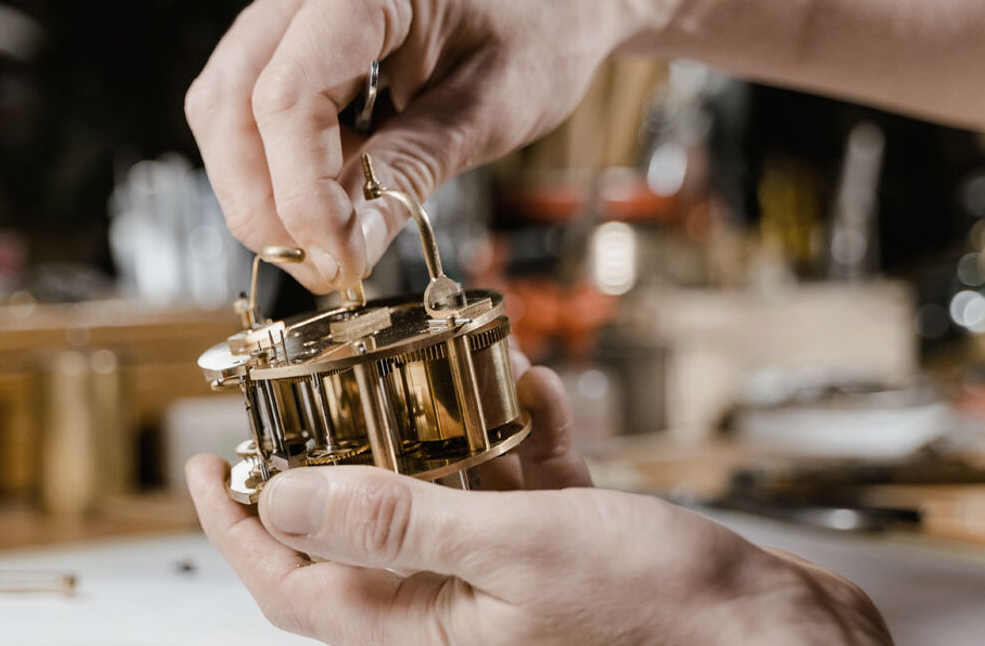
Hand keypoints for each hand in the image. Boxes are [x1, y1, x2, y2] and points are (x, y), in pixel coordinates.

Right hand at [184, 0, 641, 291]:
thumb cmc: (538, 28)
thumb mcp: (493, 106)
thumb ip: (414, 169)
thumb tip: (348, 249)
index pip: (286, 96)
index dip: (300, 193)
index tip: (339, 258)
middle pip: (229, 104)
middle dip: (262, 202)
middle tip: (321, 268)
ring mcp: (288, 17)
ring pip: (223, 112)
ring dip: (259, 193)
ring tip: (325, 247)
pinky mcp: (289, 48)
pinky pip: (247, 114)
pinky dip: (274, 173)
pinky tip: (326, 207)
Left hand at [186, 359, 889, 644]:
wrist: (776, 631)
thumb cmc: (660, 612)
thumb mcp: (513, 551)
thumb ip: (397, 522)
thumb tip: (284, 498)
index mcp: (423, 628)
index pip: (293, 585)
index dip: (239, 527)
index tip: (207, 463)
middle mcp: (456, 606)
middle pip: (361, 527)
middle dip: (344, 451)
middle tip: (326, 386)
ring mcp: (509, 576)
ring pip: (444, 492)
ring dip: (445, 426)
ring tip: (446, 365)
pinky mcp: (563, 549)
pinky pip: (519, 482)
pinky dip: (524, 433)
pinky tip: (541, 388)